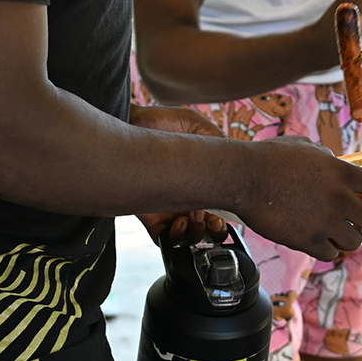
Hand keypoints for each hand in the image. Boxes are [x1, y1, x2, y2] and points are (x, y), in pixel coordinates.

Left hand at [129, 105, 229, 245]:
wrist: (128, 124)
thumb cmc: (159, 122)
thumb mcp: (196, 125)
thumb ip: (218, 140)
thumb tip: (233, 157)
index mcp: (203, 180)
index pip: (220, 205)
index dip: (226, 216)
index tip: (225, 214)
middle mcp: (188, 197)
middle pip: (207, 228)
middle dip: (214, 231)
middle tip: (211, 221)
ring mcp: (169, 207)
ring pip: (188, 237)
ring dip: (195, 234)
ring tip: (192, 218)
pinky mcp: (149, 215)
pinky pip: (163, 238)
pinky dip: (173, 238)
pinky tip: (176, 223)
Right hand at [235, 135, 361, 260]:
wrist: (244, 176)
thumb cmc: (271, 157)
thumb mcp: (308, 148)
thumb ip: (328, 159)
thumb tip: (336, 163)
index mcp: (343, 173)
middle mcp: (340, 199)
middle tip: (361, 223)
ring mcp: (324, 222)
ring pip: (355, 243)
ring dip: (346, 238)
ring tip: (335, 232)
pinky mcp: (306, 240)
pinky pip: (329, 254)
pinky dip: (326, 249)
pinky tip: (317, 240)